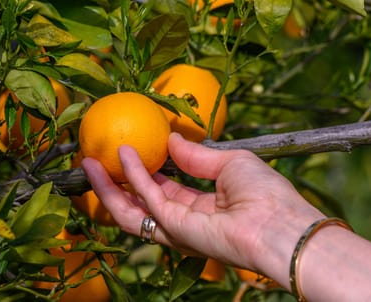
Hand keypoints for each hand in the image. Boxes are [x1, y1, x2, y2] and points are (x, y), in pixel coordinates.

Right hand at [82, 133, 322, 285]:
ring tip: (88, 162)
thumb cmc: (266, 193)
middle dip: (116, 183)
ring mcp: (179, 228)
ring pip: (132, 210)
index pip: (166, 189)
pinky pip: (147, 201)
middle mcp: (186, 219)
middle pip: (141, 202)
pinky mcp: (176, 228)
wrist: (282, 224)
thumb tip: (172, 140)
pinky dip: (132, 178)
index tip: (130, 151)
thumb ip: (197, 155)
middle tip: (95, 160)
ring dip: (108, 186)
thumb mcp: (230, 162)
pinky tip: (122, 156)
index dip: (145, 172)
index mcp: (203, 204)